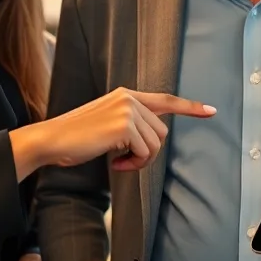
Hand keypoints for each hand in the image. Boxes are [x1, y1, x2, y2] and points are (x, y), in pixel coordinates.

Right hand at [18, 88, 215, 175]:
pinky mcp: (124, 125)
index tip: (210, 111)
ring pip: (155, 144)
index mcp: (125, 95)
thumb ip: (130, 121)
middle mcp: (129, 98)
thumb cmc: (75, 137)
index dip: (189, 107)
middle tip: (124, 161)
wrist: (51, 140)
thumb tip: (153, 137)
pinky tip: (115, 164)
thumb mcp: (105, 122)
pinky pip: (145, 152)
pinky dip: (133, 165)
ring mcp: (127, 110)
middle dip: (147, 152)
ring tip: (117, 161)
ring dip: (139, 160)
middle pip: (161, 132)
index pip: (165, 99)